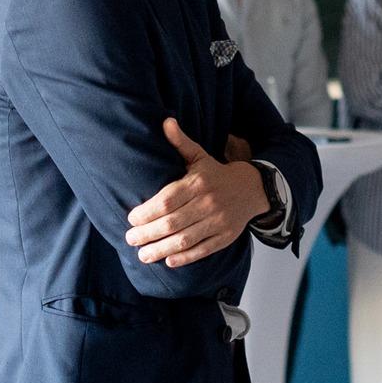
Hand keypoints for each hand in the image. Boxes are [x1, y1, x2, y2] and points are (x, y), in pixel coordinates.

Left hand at [124, 118, 268, 267]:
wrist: (251, 189)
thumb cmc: (216, 174)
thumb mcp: (199, 156)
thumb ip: (180, 142)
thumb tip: (166, 122)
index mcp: (198, 182)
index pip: (168, 200)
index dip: (147, 211)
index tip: (131, 218)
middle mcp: (208, 203)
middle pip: (173, 222)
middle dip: (147, 233)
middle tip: (130, 239)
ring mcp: (218, 222)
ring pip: (185, 239)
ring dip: (160, 249)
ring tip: (142, 255)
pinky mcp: (225, 237)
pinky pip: (202, 250)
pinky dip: (184, 257)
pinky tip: (167, 260)